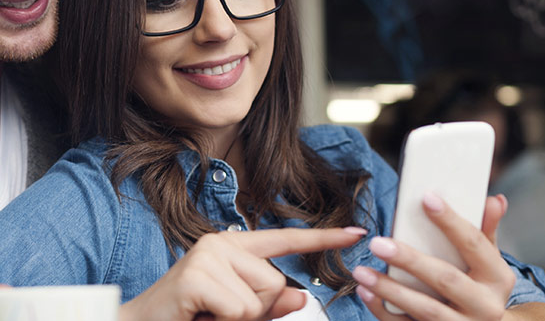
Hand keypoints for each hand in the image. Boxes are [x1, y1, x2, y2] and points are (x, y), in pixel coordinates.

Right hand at [119, 227, 366, 320]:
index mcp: (232, 248)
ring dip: (240, 320)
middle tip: (219, 314)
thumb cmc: (188, 318)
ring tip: (208, 315)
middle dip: (256, 311)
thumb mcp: (235, 314)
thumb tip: (299, 298)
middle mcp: (220, 243)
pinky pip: (240, 310)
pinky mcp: (197, 275)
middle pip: (276, 282)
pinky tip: (200, 316)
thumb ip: (267, 306)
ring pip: (260, 299)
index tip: (356, 233)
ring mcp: (207, 255)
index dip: (323, 240)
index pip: (284, 241)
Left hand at [352, 193, 517, 320]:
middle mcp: (484, 306)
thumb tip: (493, 200)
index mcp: (498, 279)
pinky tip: (366, 293)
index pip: (474, 245)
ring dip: (390, 290)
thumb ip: (486, 231)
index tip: (427, 198)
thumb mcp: (490, 263)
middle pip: (446, 280)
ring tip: (361, 271)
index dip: (451, 221)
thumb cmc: (481, 289)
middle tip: (378, 243)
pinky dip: (383, 311)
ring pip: (425, 309)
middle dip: (410, 261)